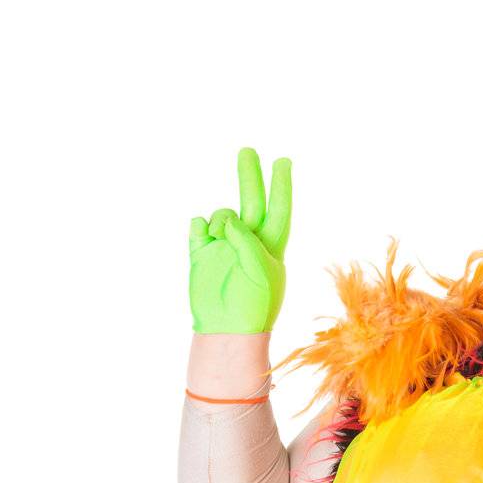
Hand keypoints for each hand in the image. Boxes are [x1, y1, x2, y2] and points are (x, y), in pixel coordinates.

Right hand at [188, 147, 291, 333]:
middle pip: (252, 202)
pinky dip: (200, 225)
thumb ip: (247, 240)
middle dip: (250, 176)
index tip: (283, 161)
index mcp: (271, 247)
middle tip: (247, 151)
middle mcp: (248, 242)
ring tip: (221, 235)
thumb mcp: (261, 272)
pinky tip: (204, 234)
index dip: (281, 186)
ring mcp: (224, 246)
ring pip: (222, 214)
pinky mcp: (201, 253)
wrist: (225, 331)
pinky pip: (198, 226)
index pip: (279, 210)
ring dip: (222, 217)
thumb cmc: (253, 307)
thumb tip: (227, 219)